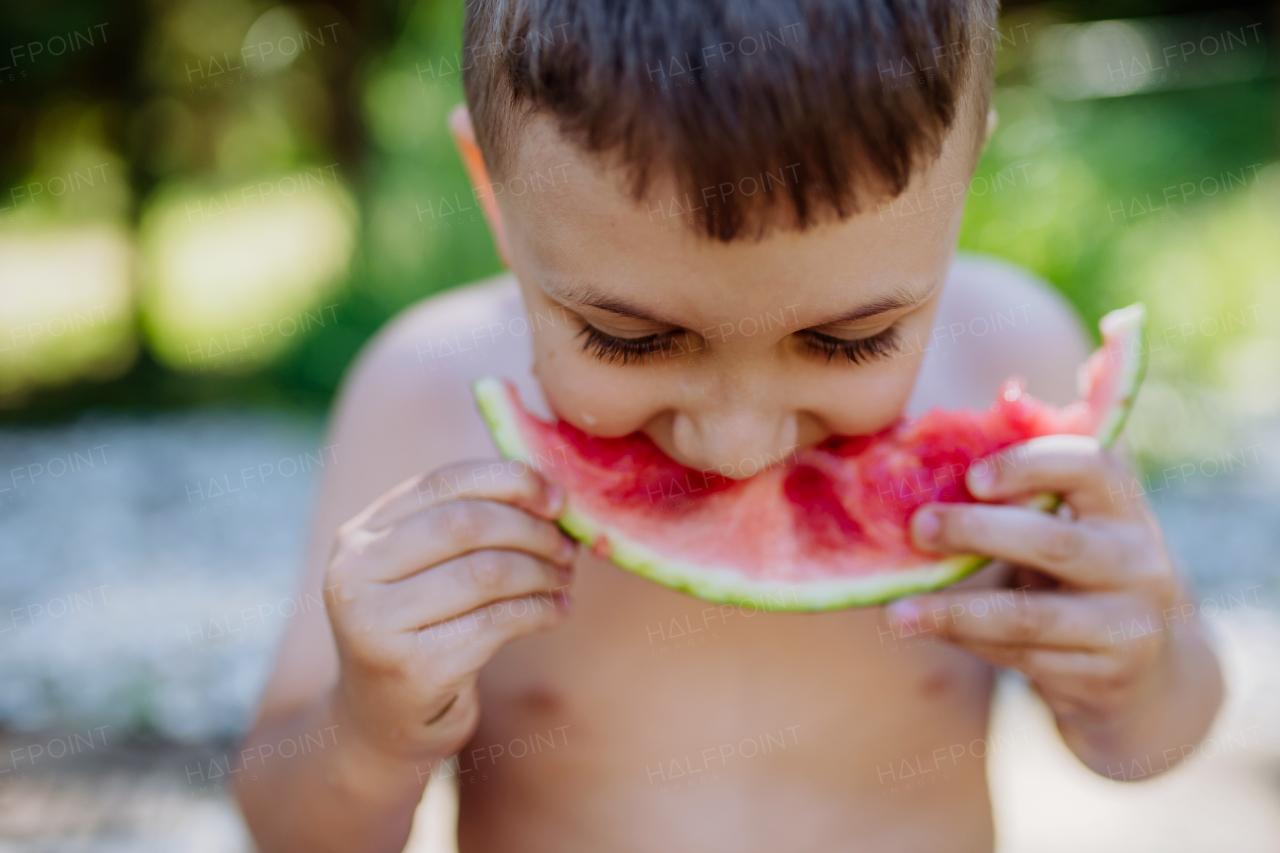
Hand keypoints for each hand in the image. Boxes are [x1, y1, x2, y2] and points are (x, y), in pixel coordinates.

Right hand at [323, 461, 575, 764]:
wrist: (383, 723)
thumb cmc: (422, 632)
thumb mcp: (425, 571)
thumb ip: (467, 526)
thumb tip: (550, 494)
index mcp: (359, 536)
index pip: (443, 482)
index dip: (509, 481)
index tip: (556, 497)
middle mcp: (353, 574)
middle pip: (466, 524)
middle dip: (531, 530)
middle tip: (566, 546)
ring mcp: (376, 623)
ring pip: (486, 572)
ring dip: (541, 572)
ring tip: (564, 579)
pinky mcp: (412, 668)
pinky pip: (497, 622)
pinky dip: (540, 611)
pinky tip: (557, 611)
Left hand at [886, 434, 1181, 731]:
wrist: (1146, 672)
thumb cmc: (1083, 572)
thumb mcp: (1076, 521)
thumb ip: (1044, 471)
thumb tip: (1005, 395)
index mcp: (1124, 507)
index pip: (1093, 466)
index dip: (1030, 464)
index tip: (970, 476)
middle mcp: (1137, 562)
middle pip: (1052, 542)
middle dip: (975, 532)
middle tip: (916, 527)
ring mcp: (1126, 624)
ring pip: (1028, 616)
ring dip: (953, 611)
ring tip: (895, 611)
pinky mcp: (1104, 676)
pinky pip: (1020, 657)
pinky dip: (967, 641)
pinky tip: (925, 629)